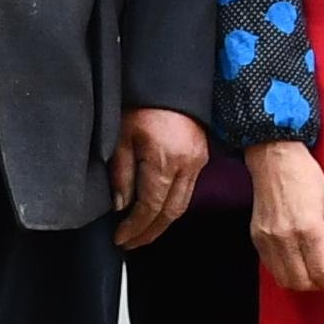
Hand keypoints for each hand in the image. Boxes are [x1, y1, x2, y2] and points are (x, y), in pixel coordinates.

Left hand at [114, 107, 208, 249]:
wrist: (169, 79)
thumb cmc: (142, 103)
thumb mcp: (121, 137)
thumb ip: (121, 174)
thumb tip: (121, 206)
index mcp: (165, 161)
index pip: (151, 207)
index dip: (135, 227)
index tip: (121, 238)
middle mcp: (186, 165)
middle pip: (170, 212)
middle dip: (150, 232)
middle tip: (131, 243)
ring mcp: (198, 161)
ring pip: (182, 204)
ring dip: (162, 222)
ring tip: (142, 232)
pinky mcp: (202, 156)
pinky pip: (188, 190)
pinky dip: (172, 205)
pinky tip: (158, 209)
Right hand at [247, 139, 323, 296]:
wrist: (274, 159)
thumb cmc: (308, 178)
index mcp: (308, 228)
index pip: (320, 272)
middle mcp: (285, 238)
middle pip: (301, 281)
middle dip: (317, 286)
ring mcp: (267, 239)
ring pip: (284, 279)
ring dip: (301, 283)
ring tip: (313, 274)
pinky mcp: (256, 237)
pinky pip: (271, 267)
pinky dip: (285, 272)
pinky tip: (296, 263)